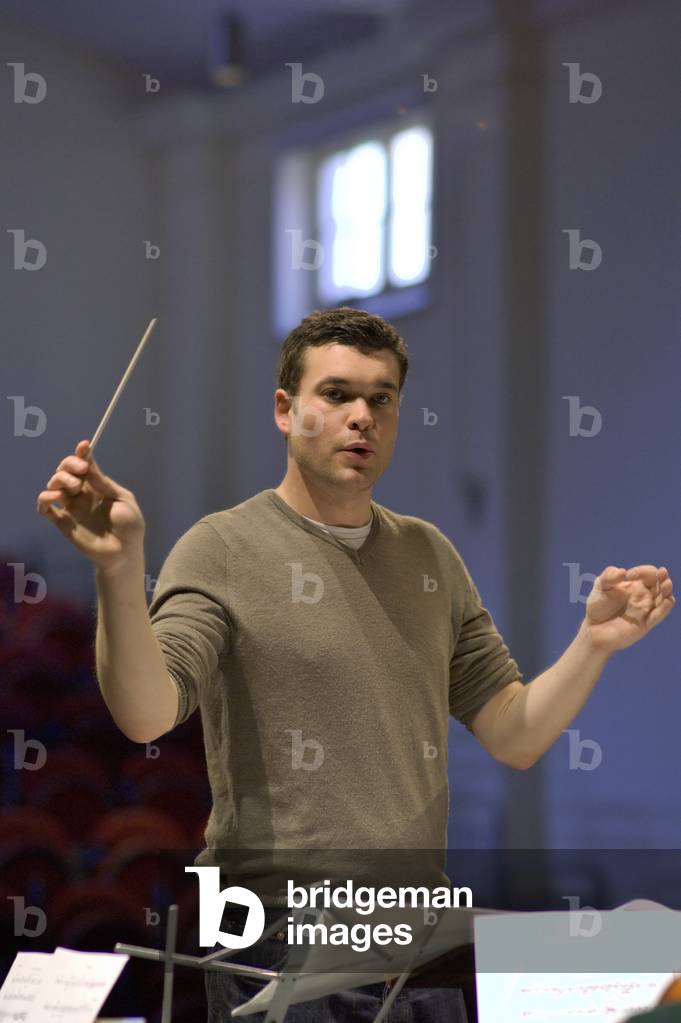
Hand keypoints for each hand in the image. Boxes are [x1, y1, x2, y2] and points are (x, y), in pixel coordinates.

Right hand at [36, 439, 145, 570]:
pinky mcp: (63, 522)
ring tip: (74, 487)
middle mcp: (82, 493)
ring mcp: (71, 507)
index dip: (82, 454)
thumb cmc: (129, 526)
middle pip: (66, 470)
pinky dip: (45, 498)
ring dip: (60, 479)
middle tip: (81, 471)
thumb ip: (104, 484)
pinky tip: (55, 497)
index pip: (85, 465)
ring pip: (54, 484)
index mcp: (98, 486)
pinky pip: (45, 507)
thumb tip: (88, 466)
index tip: (84, 446)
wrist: (124, 552)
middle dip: (70, 464)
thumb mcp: (123, 500)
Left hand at [583, 565, 674, 653]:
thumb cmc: (598, 606)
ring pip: (663, 598)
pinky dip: (665, 608)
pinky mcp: (646, 623)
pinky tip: (668, 600)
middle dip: (662, 577)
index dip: (641, 571)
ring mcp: (646, 610)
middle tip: (662, 572)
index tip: (627, 576)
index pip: (648, 574)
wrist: (593, 628)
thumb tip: (622, 571)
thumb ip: (609, 575)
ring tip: (666, 583)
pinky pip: (659, 615)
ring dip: (667, 590)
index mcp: (635, 585)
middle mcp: (644, 596)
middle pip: (660, 584)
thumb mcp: (601, 586)